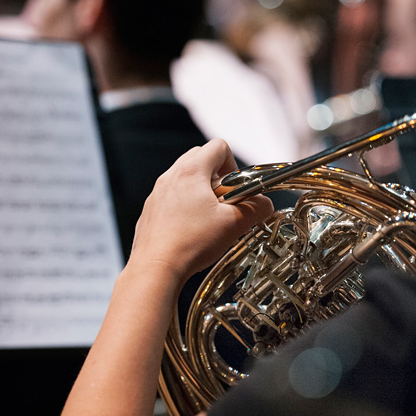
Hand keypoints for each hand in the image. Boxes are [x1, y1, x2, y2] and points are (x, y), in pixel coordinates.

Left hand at [128, 139, 273, 284]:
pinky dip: (184, 206)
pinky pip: (171, 197)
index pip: (218, 147)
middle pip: (200, 158)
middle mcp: (170, 177)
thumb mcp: (234, 224)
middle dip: (217, 176)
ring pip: (184, 178)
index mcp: (191, 172)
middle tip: (225, 200)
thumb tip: (265, 205)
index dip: (233, 164)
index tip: (236, 187)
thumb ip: (256, 209)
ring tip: (209, 217)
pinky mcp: (151, 211)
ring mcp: (157, 194)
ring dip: (200, 191)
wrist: (156, 268)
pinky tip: (192, 229)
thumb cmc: (190, 244)